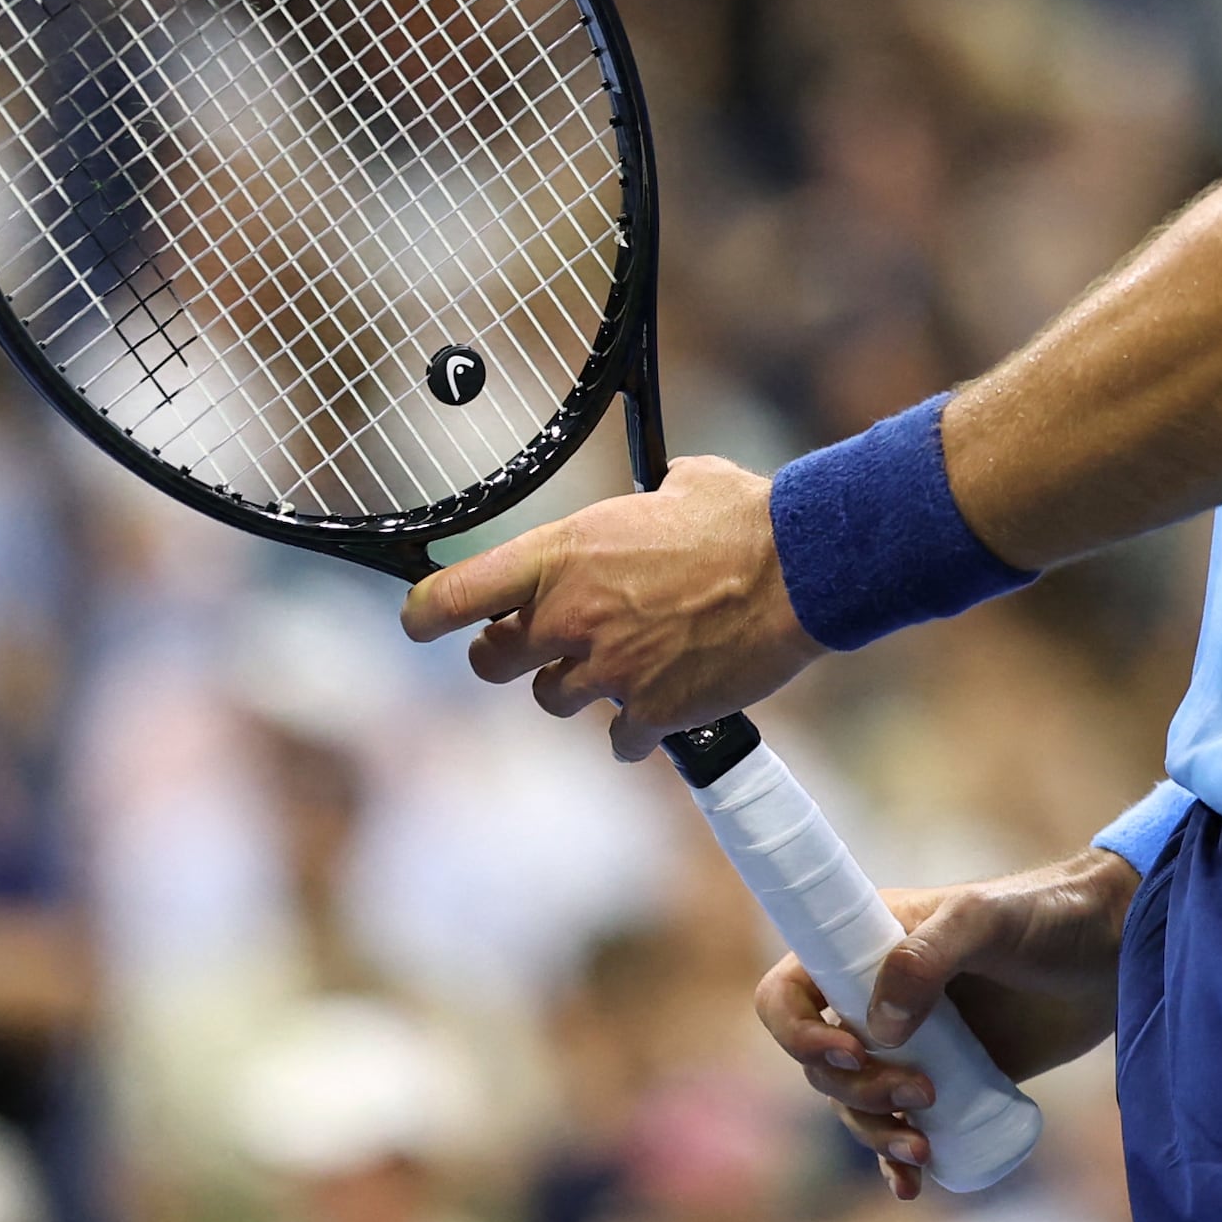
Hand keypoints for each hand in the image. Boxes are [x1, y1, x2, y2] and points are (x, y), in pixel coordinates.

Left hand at [398, 456, 819, 755]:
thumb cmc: (744, 516)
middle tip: (542, 642)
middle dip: (509, 654)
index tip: (421, 621)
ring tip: (625, 661)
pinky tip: (665, 698)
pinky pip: (620, 738)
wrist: (800, 571)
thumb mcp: (679, 483)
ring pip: (554, 700)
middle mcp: (570, 619)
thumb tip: (656, 491)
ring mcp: (609, 672)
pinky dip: (638, 726)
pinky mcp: (653, 714)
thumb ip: (642, 499)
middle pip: (492, 662)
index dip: (424, 614)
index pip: (452, 597)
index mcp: (562, 556)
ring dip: (580, 686)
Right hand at [753, 850, 1136, 1200]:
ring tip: (923, 1146)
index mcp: (864, 945)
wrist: (1113, 952)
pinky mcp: (945, 1082)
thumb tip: (877, 1027)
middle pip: (821, 1066)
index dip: (796, 1033)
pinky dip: (894, 1163)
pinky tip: (913, 1184)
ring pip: (856, 1106)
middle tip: (920, 1092)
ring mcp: (909, 1044)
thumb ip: (928, 955)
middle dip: (858, 1093)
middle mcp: (874, 996)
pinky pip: (899, 1130)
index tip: (846, 1054)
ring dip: (875, 1134)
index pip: (788, 992)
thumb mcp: (985, 918)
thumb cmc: (1047, 916)